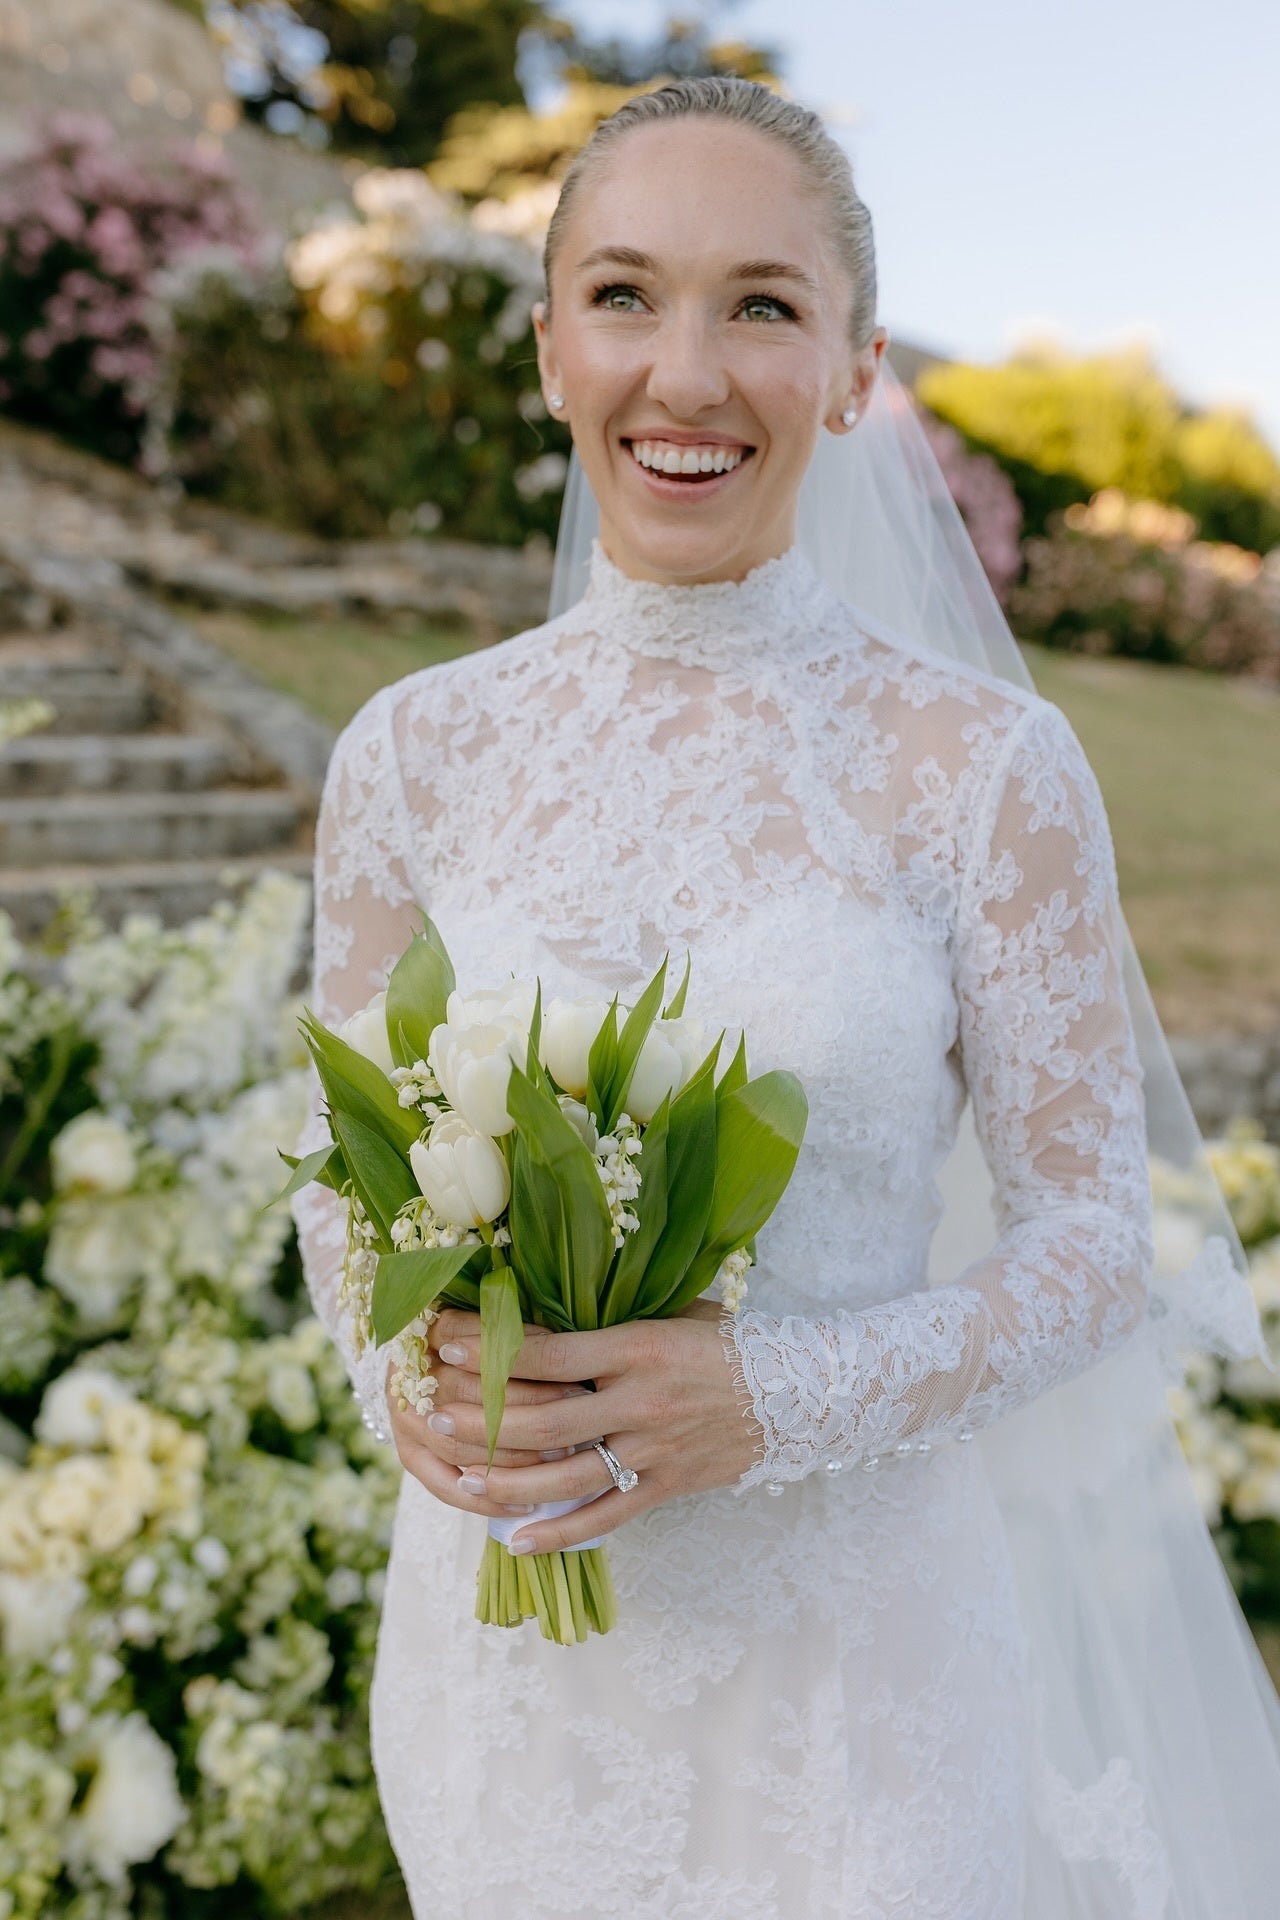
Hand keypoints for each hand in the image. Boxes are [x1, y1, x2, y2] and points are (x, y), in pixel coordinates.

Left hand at [388, 1300, 762, 1552]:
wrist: (797, 1391)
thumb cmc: (725, 1340)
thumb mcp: (671, 1311)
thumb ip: (610, 1317)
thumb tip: (536, 1311)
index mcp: (639, 1348)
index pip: (553, 1355)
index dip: (496, 1353)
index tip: (449, 1346)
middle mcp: (642, 1401)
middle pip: (549, 1421)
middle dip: (487, 1422)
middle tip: (438, 1417)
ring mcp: (655, 1449)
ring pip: (569, 1476)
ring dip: (509, 1480)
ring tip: (462, 1477)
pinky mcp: (668, 1485)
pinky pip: (607, 1515)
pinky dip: (562, 1533)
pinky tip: (519, 1542)